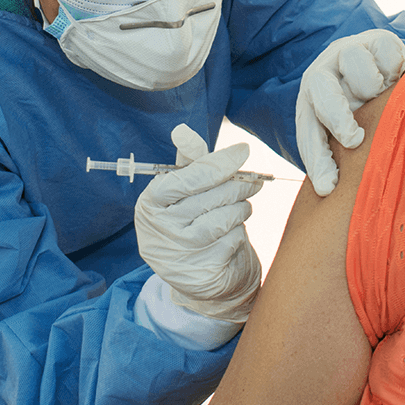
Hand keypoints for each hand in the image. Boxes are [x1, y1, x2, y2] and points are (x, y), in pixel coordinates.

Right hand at [134, 124, 262, 323]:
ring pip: (225, 218)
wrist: (197, 274)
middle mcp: (160, 230)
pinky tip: (233, 232)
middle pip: (211, 196)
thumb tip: (182, 129)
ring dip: (241, 208)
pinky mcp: (203, 273)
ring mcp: (180, 254)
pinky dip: (240, 232)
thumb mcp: (184, 190)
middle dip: (238, 185)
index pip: (188, 177)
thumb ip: (189, 161)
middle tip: (254, 182)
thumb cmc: (190, 220)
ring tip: (242, 206)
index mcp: (151, 203)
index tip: (243, 151)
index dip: (219, 162)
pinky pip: (233, 240)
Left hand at [296, 30, 404, 194]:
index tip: (328, 186)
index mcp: (311, 101)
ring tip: (383, 97)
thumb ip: (341, 156)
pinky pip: (388, 55)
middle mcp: (326, 73)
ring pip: (358, 70)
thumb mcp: (350, 133)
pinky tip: (400, 80)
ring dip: (373, 88)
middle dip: (336, 117)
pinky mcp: (379, 39)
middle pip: (321, 90)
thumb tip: (332, 192)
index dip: (317, 160)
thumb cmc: (366, 111)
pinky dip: (397, 70)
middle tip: (353, 140)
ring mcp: (350, 52)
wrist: (393, 69)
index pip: (308, 131)